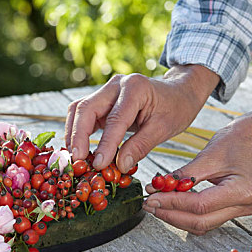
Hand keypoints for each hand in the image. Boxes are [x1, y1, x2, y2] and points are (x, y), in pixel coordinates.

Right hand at [65, 65, 219, 171]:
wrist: (178, 93)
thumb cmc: (175, 108)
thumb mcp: (164, 128)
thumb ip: (141, 146)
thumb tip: (120, 166)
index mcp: (135, 88)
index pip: (114, 119)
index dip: (105, 144)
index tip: (99, 165)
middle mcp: (116, 85)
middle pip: (86, 108)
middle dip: (78, 136)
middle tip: (78, 160)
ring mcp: (106, 91)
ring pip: (78, 109)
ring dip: (73, 133)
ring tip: (75, 156)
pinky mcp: (101, 100)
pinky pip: (82, 114)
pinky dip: (77, 131)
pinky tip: (79, 148)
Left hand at [143, 104, 251, 234]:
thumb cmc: (237, 140)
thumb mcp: (207, 155)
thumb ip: (182, 175)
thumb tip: (156, 188)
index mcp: (242, 191)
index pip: (199, 205)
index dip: (172, 204)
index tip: (151, 198)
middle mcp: (244, 206)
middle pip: (200, 222)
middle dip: (170, 215)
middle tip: (149, 205)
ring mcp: (240, 210)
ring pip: (202, 224)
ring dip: (176, 217)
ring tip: (156, 205)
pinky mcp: (233, 208)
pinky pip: (206, 218)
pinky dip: (186, 214)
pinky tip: (170, 205)